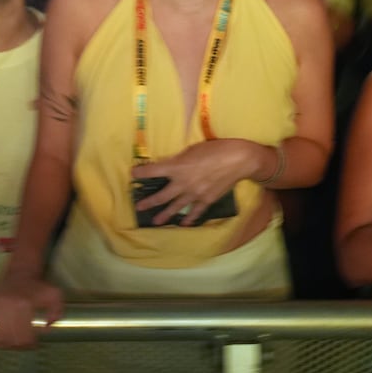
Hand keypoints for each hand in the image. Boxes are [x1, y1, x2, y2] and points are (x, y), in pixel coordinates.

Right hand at [0, 274, 63, 349]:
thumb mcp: (53, 295)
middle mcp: (5, 306)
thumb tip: (48, 327)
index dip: (29, 344)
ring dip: (4, 343)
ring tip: (11, 342)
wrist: (20, 273)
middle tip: (23, 344)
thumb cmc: (36, 287)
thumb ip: (56, 311)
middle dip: (18, 345)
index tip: (33, 343)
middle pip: (9, 338)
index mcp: (22, 305)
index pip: (23, 336)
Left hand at [131, 139, 257, 226]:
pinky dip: (188, 219)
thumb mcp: (193, 149)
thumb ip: (181, 160)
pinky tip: (183, 224)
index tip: (133, 174)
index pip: (153, 171)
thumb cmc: (215, 148)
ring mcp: (194, 194)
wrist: (238, 159)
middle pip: (161, 196)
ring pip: (175, 207)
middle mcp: (183, 183)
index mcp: (178, 167)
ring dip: (164, 215)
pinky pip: (194, 212)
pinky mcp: (206, 200)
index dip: (141, 173)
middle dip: (149, 202)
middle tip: (139, 207)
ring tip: (155, 221)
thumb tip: (173, 167)